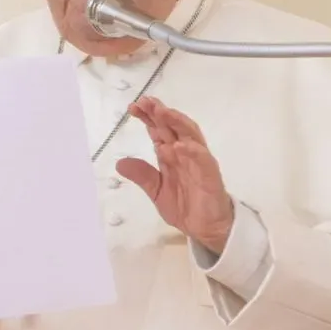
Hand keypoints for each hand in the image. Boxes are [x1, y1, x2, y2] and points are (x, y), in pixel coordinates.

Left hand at [115, 97, 234, 252]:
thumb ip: (142, 175)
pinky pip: (202, 158)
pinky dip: (191, 150)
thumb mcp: (156, 190)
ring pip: (189, 134)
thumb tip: (120, 163)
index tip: (133, 107)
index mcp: (171, 155)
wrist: (206, 228)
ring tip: (162, 112)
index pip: (159, 130)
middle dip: (160, 112)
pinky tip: (178, 145)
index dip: (148, 117)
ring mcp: (199, 161)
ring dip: (176, 122)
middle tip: (145, 101)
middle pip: (173, 126)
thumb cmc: (185, 206)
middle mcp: (185, 153)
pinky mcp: (210, 174)